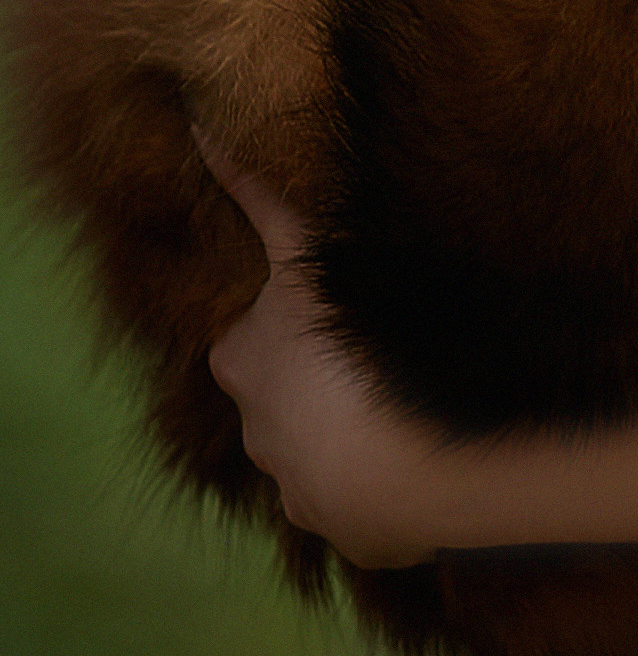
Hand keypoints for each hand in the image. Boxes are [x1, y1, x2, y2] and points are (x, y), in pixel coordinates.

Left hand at [197, 138, 454, 570]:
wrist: (396, 466)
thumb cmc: (342, 352)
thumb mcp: (302, 257)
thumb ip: (258, 196)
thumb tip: (195, 123)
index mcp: (245, 368)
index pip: (243, 344)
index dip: (274, 329)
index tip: (312, 319)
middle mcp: (259, 434)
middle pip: (278, 403)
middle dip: (312, 387)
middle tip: (367, 357)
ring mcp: (300, 489)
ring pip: (318, 456)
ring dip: (349, 438)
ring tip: (403, 408)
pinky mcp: (346, 532)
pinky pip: (362, 502)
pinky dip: (383, 482)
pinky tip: (423, 455)